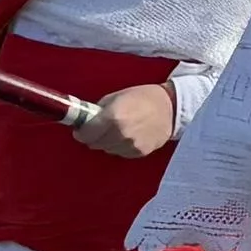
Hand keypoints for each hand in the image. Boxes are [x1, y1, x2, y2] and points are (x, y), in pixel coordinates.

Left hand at [62, 81, 178, 160]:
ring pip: (107, 150)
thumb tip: (86, 121)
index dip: (81, 132)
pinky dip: (119, 146)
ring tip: (114, 131)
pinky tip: (126, 136)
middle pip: (95, 144)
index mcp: (113, 117)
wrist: (170, 108)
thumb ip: (99, 111)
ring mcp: (131, 145)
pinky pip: (120, 153)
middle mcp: (121, 134)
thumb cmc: (142, 97)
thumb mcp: (116, 97)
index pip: (86, 134)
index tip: (80, 130)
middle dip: (93, 137)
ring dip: (106, 142)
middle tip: (97, 129)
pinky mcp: (139, 153)